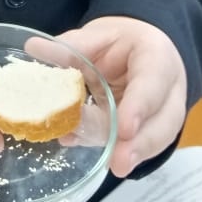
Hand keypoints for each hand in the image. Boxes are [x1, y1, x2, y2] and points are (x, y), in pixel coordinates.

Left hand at [54, 17, 186, 177]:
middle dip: (141, 144)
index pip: (153, 81)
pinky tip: (95, 154)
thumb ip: (72, 46)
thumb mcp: (98, 35)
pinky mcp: (150, 131)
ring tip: (111, 166)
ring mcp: (163, 113)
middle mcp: (167, 88)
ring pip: (156, 138)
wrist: (139, 48)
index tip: (124, 128)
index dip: (140, 106)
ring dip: (132, 154)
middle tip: (119, 163)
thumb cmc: (120, 41)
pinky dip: (118, 152)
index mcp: (156, 56)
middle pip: (162, 120)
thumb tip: (33, 47)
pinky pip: (140, 146)